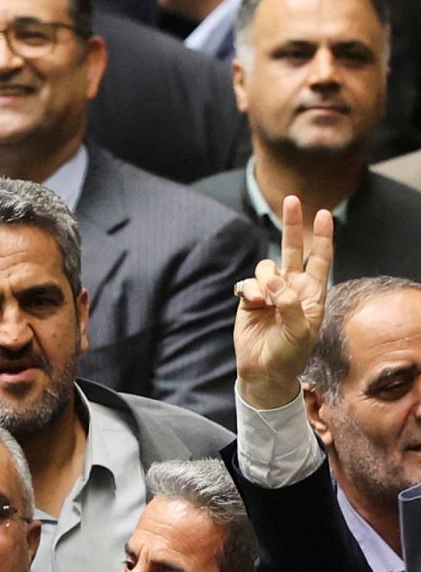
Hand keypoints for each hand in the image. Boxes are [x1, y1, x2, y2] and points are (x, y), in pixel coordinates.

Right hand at [234, 196, 333, 409]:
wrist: (263, 371)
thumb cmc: (289, 354)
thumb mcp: (299, 331)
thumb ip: (288, 302)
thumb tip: (272, 280)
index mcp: (311, 294)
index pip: (320, 260)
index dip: (322, 237)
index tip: (324, 214)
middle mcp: (291, 288)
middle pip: (293, 249)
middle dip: (292, 225)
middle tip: (292, 200)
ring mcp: (269, 293)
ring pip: (265, 267)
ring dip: (264, 279)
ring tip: (264, 300)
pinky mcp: (250, 300)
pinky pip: (247, 283)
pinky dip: (249, 290)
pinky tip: (252, 303)